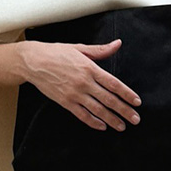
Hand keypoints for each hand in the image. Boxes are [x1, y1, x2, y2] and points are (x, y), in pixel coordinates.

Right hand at [0, 39, 140, 130]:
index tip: (137, 102)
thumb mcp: (79, 48)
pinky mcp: (65, 102)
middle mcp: (84, 82)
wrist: (33, 61)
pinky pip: (82, 115)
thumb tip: (118, 44)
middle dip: (124, 110)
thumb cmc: (56, 52)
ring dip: (112, 119)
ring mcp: (74, 94)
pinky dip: (93, 122)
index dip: (127, 94)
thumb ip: (100, 50)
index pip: (113, 84)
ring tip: (122, 126)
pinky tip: (102, 126)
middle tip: (135, 119)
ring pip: (97, 110)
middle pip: (109, 100)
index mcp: (90, 68)